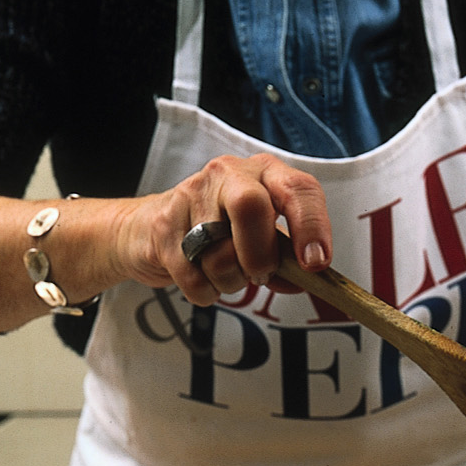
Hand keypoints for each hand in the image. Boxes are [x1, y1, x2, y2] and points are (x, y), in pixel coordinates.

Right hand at [113, 154, 331, 305]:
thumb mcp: (260, 232)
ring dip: (230, 281)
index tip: (316, 263)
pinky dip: (206, 292)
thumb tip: (304, 278)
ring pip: (220, 254)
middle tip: (259, 275)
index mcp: (263, 172)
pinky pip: (194, 278)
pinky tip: (202, 278)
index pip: (297, 188)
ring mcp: (190, 196)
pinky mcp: (163, 226)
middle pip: (250, 207)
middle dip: (260, 255)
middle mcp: (228, 174)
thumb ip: (284, 254)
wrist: (149, 227)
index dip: (311, 225)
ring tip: (224, 273)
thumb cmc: (218, 230)